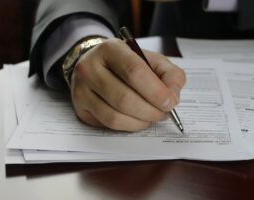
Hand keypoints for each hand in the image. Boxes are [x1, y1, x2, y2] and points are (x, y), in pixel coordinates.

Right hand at [70, 38, 185, 131]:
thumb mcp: (150, 60)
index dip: (156, 91)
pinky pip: (108, 124)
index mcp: (110, 49)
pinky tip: (138, 120)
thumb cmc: (127, 64)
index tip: (170, 102)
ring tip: (152, 116)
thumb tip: (173, 97)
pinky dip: (129, 126)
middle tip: (164, 113)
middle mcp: (90, 68)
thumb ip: (169, 74)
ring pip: (115, 116)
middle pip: (124, 98)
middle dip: (151, 111)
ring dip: (141, 121)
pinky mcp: (81, 108)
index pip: (134, 72)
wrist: (96, 65)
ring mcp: (81, 89)